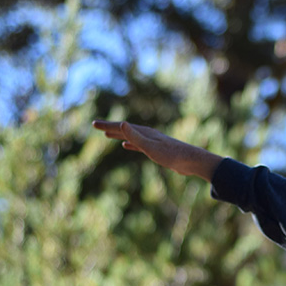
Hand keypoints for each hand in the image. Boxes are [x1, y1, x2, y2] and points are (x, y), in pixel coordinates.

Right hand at [92, 120, 222, 180]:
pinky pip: (138, 145)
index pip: (122, 127)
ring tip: (108, 134)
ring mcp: (153, 142)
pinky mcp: (157, 151)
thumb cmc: (172, 155)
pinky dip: (130, 144)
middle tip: (96, 126)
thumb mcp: (151, 147)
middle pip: (125, 129)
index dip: (107, 125)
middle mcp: (148, 135)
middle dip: (111, 128)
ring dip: (119, 135)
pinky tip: (126, 147)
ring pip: (131, 136)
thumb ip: (136, 137)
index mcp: (145, 133)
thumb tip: (121, 124)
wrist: (192, 162)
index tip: (94, 124)